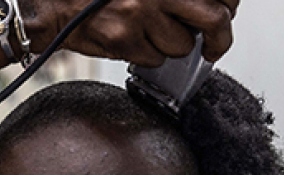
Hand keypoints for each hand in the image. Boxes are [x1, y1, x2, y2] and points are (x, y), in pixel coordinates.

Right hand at [23, 0, 238, 65]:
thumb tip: (216, 3)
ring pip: (182, 46)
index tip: (223, 12)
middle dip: (220, 39)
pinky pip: (154, 60)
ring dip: (172, 46)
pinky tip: (132, 40)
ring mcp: (142, 14)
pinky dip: (147, 56)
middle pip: (215, 19)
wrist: (56, 5)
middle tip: (214, 46)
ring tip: (152, 33)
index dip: (227, 5)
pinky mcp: (125, 40)